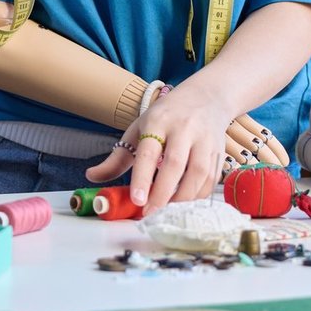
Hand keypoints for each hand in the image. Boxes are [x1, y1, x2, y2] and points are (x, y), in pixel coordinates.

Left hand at [85, 92, 288, 215]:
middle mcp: (184, 128)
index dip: (142, 176)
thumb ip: (117, 157)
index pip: (148, 150)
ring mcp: (205, 140)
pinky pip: (210, 180)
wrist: (207, 97)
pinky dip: (197, 196)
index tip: (137, 200)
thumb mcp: (139, 128)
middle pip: (174, 164)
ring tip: (166, 211)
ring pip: (197, 174)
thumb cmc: (167, 116)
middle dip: (162, 193)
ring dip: (182, 198)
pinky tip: (184, 203)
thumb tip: (91, 177)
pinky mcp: (220, 152)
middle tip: (149, 214)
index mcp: (159, 120)